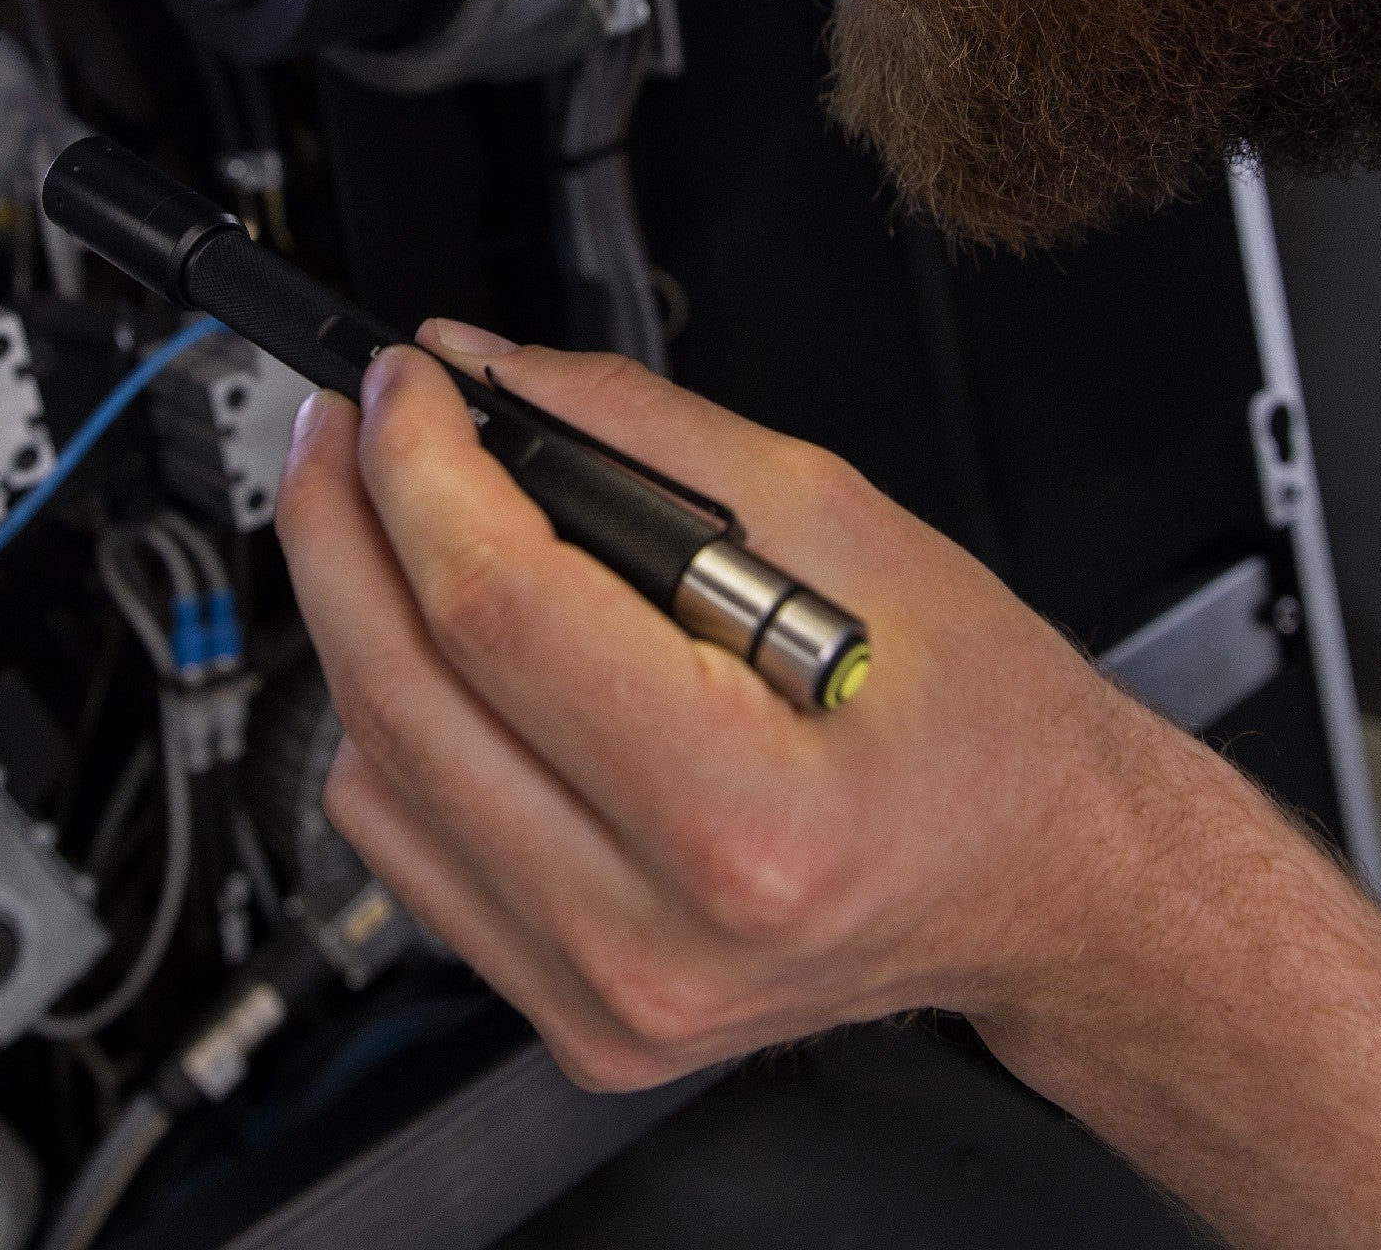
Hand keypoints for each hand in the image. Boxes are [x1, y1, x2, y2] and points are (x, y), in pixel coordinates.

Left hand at [274, 323, 1202, 1091]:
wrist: (1039, 882)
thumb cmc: (977, 722)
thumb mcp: (841, 520)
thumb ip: (636, 431)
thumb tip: (483, 371)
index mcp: (746, 817)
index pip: (495, 610)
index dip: (419, 466)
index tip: (404, 386)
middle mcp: (655, 934)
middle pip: (398, 691)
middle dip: (341, 522)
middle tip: (345, 422)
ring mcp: (599, 991)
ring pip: (370, 770)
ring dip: (353, 615)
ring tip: (387, 516)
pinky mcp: (568, 1008)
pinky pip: (402, 843)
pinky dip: (390, 720)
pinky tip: (435, 645)